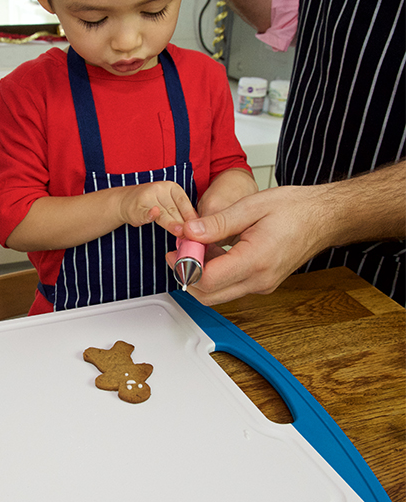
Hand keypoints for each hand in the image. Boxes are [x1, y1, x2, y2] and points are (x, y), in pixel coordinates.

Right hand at [117, 181, 197, 235]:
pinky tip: (153, 214)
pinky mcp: (135, 208)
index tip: (199, 230)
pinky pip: (144, 212)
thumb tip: (198, 229)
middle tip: (192, 237)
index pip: (184, 203)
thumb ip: (181, 214)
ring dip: (171, 223)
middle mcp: (159, 189)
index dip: (191, 217)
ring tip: (180, 232)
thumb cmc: (151, 205)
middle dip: (184, 225)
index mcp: (171, 188)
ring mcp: (146, 198)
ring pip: (162, 213)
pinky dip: (149, 214)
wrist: (124, 202)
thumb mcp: (169, 205)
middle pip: (174, 210)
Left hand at [165, 185, 327, 304]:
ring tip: (197, 245)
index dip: (186, 266)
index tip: (178, 248)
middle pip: (208, 295)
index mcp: (256, 261)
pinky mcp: (261, 283)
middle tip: (181, 248)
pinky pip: (230, 286)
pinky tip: (213, 249)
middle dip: (188, 274)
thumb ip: (218, 222)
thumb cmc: (294, 209)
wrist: (324, 217)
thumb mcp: (251, 206)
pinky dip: (215, 273)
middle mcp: (259, 280)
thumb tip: (189, 232)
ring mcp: (261, 285)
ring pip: (217, 293)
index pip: (209, 280)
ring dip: (201, 274)